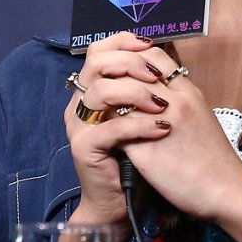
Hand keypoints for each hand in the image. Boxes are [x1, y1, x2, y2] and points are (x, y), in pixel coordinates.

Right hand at [64, 32, 171, 224]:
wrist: (122, 200)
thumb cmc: (137, 152)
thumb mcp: (142, 111)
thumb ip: (144, 84)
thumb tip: (162, 52)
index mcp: (92, 88)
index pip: (99, 50)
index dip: (123, 41)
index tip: (150, 44)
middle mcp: (80, 102)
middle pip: (96, 63)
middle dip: (131, 63)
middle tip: (158, 77)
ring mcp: (78, 125)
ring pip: (101, 91)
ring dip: (137, 93)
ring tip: (162, 105)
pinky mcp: (84, 147)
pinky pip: (111, 127)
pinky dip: (140, 124)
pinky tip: (161, 128)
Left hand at [118, 48, 241, 221]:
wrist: (226, 190)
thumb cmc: (214, 156)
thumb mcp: (200, 114)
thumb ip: (179, 97)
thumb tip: (154, 88)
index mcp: (188, 91)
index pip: (154, 55)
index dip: (134, 57)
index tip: (122, 67)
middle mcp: (174, 101)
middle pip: (132, 72)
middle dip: (113, 75)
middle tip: (102, 84)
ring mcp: (158, 124)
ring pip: (119, 97)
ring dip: (106, 100)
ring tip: (101, 107)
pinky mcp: (145, 151)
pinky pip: (116, 129)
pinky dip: (106, 126)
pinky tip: (103, 131)